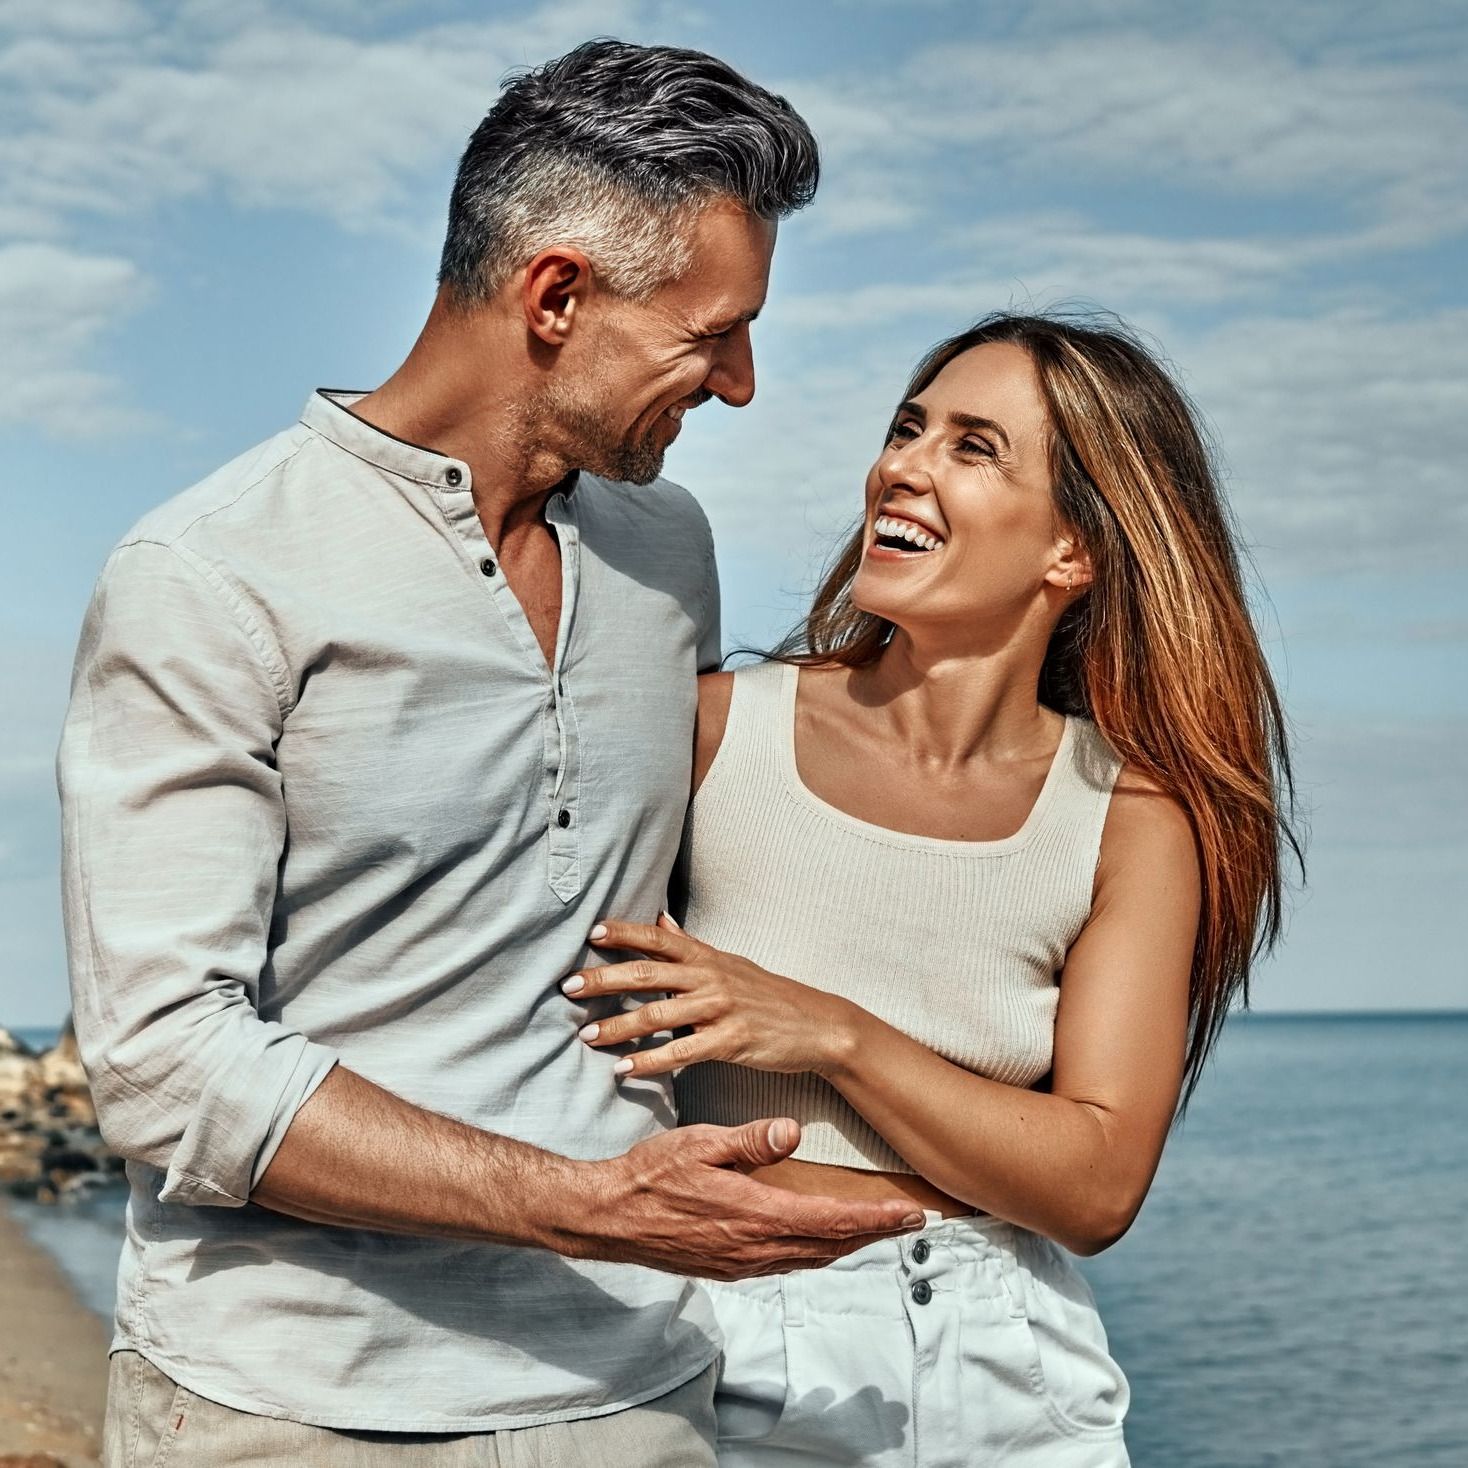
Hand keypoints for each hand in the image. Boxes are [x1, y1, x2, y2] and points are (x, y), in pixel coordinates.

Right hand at [559, 1117, 922, 1278]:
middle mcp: (754, 1247)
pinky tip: (824, 1242)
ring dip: (849, 1245)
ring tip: (878, 1230)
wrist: (609, 1218)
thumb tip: (791, 1131)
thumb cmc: (650, 1174)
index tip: (909, 1213)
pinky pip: (788, 1264)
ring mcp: (743, 1263)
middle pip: (831, 1245)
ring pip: (812, 1258)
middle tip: (911, 1220)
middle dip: (875, 1233)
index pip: (830, 1220)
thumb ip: (747, 1141)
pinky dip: (818, 1253)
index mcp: (753, 1214)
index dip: (874, 1218)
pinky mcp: (730, 1268)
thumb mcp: (698, 1143)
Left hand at [564, 915, 854, 1079]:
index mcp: (707, 957)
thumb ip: (690, 944)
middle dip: (604, 979)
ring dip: (619, 1026)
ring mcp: (720, 1009)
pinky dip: (650, 1061)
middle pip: (648, 974)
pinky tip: (625, 1069)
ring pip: (659, 1015)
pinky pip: (682, 1052)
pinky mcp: (730, 1041)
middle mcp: (711, 978)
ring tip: (586, 1035)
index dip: (625, 933)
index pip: (659, 938)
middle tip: (567, 986)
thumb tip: (661, 917)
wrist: (816, 1025)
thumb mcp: (729, 962)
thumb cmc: (767, 994)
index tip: (591, 931)